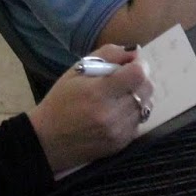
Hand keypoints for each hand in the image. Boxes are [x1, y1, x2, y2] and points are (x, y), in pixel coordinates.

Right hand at [26, 44, 152, 172]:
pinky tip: (117, 111)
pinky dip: (133, 112)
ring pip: (147, 105)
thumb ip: (108, 55)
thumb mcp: (76, 70)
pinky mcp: (121, 143)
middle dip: (141, 78)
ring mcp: (118, 131)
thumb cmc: (60, 101)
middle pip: (147, 88)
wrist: (48, 140)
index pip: (138, 74)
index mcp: (98, 92)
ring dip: (138, 95)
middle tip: (125, 78)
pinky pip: (140, 121)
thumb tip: (134, 51)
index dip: (140, 64)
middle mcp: (112, 114)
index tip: (130, 63)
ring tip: (120, 95)